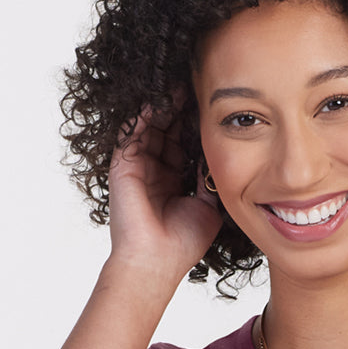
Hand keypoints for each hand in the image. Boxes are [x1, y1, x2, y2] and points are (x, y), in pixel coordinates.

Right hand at [108, 95, 222, 277]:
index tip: (213, 107)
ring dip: (165, 107)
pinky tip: (162, 99)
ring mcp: (138, 166)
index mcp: (173, 180)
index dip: (196, 125)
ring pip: (151, 127)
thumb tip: (223, 152)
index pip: (184, 143)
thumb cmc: (183, 242)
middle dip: (182, 110)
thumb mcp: (208, 206)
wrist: (157, 261)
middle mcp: (154, 170)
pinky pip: (133, 132)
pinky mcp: (123, 165)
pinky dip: (146, 115)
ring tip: (181, 86)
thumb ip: (211, 180)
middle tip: (198, 87)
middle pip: (167, 131)